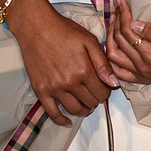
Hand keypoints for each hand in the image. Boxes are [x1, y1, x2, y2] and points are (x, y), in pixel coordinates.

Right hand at [5, 0, 117, 126]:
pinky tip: (68, 121)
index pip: (102, 92)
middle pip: (90, 102)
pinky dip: (61, 120)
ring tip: (86, 105)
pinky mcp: (41, 91)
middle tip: (96, 92)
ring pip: (74, 109)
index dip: (107, 90)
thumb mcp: (90, 41)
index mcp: (84, 71)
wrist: (37, 28)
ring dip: (84, 110)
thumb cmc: (65, 31)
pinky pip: (52, 112)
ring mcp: (54, 89)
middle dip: (97, 99)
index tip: (106, 86)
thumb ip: (102, 63)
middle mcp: (69, 83)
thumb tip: (113, 83)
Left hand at [105, 0, 150, 84]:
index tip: (121, 1)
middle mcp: (142, 67)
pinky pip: (119, 73)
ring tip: (113, 24)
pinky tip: (113, 49)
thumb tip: (133, 24)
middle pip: (118, 42)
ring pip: (114, 57)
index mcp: (150, 55)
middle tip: (117, 8)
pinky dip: (112, 61)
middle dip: (115, 22)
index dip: (123, 14)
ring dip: (110, 40)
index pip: (128, 31)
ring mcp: (141, 75)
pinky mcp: (143, 79)